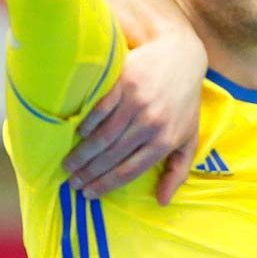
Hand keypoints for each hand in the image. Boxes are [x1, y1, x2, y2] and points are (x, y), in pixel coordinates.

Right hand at [64, 26, 205, 202]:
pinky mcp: (124, 84)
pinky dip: (87, 124)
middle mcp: (150, 125)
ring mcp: (136, 103)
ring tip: (67, 165)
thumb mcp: (189, 138)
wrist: (180, 56)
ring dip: (82, 154)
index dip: (105, 185)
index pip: (129, 171)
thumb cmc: (184, 101)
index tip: (88, 194)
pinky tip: (78, 134)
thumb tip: (162, 201)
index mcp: (164, 142)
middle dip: (89, 173)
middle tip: (72, 183)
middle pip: (112, 156)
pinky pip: (100, 109)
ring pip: (103, 136)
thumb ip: (177, 171)